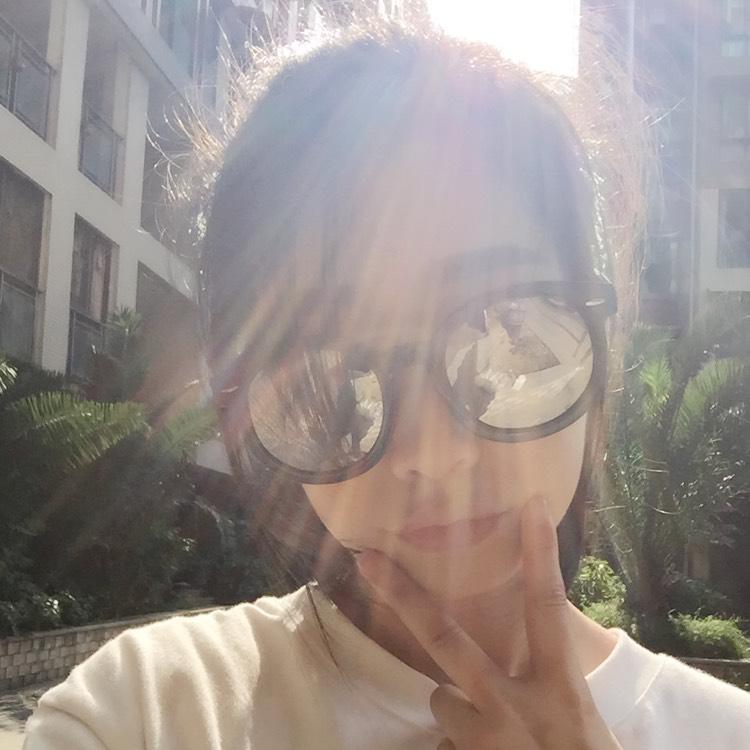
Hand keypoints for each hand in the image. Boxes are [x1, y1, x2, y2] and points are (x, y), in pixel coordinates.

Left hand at [355, 496, 622, 749]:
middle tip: (366, 560)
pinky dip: (461, 741)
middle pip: (446, 640)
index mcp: (557, 685)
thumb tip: (518, 656)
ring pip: (443, 701)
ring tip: (495, 734)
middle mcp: (514, 704)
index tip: (531, 504)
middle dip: (403, 597)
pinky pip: (447, 739)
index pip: (548, 605)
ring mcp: (485, 736)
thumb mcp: (576, 713)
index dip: (540, 553)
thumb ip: (545, 678)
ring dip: (459, 710)